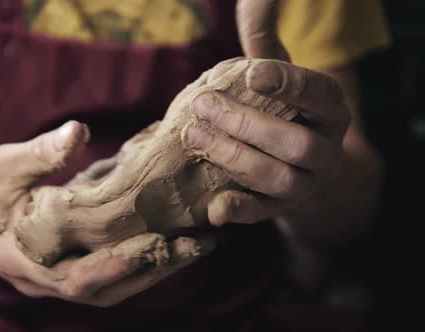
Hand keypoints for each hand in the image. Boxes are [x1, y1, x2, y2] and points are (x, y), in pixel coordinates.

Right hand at [0, 121, 212, 306]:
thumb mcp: (3, 165)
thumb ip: (40, 154)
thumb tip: (79, 131)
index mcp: (25, 258)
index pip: (75, 277)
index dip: (114, 266)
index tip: (153, 247)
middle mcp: (46, 281)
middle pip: (107, 290)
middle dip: (154, 269)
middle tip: (197, 244)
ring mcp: (60, 282)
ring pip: (115, 289)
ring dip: (156, 270)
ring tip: (197, 245)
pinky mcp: (72, 273)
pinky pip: (112, 277)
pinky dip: (143, 264)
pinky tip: (173, 244)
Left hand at [184, 0, 350, 224]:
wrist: (296, 165)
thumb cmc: (280, 111)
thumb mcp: (275, 76)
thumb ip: (263, 41)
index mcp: (331, 111)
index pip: (318, 95)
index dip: (288, 83)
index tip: (252, 73)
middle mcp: (327, 151)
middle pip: (296, 143)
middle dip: (246, 124)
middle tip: (203, 105)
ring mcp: (306, 185)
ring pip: (280, 179)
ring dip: (235, 158)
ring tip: (194, 137)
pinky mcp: (279, 210)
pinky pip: (263, 215)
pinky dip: (239, 211)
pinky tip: (214, 207)